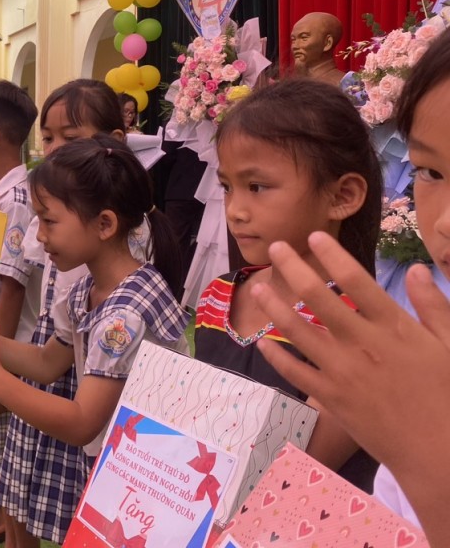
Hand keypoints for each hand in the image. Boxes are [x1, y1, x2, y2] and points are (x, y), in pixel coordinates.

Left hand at [253, 233, 449, 472]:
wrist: (437, 451)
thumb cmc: (447, 394)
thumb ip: (433, 305)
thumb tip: (418, 268)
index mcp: (394, 326)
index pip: (355, 280)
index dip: (331, 255)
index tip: (313, 237)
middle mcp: (362, 343)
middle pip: (316, 297)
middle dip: (292, 268)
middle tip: (276, 248)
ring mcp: (342, 371)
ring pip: (296, 330)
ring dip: (274, 306)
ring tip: (258, 287)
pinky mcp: (330, 397)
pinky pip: (294, 371)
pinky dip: (275, 355)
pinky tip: (261, 340)